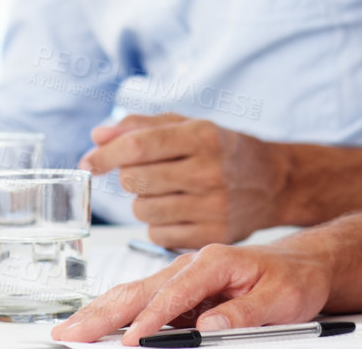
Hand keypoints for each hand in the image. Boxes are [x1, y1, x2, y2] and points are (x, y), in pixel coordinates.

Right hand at [53, 242, 332, 345]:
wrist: (303, 264)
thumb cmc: (292, 278)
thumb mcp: (280, 298)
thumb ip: (244, 311)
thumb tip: (210, 324)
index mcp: (214, 262)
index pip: (174, 294)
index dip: (151, 320)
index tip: (133, 341)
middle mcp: (192, 266)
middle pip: (139, 291)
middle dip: (102, 313)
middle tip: (71, 333)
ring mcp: (183, 278)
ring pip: (134, 295)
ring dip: (101, 313)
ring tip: (72, 329)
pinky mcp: (183, 292)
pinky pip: (144, 302)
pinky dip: (117, 313)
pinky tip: (99, 324)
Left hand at [80, 113, 288, 247]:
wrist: (272, 182)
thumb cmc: (222, 150)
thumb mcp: (188, 126)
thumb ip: (140, 126)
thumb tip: (97, 136)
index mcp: (201, 136)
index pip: (139, 145)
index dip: (106, 154)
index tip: (89, 161)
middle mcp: (208, 171)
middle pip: (135, 180)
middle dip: (128, 176)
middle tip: (145, 172)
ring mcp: (212, 207)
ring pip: (142, 211)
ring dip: (143, 201)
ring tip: (166, 191)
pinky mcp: (212, 236)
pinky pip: (157, 236)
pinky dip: (157, 225)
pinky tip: (177, 211)